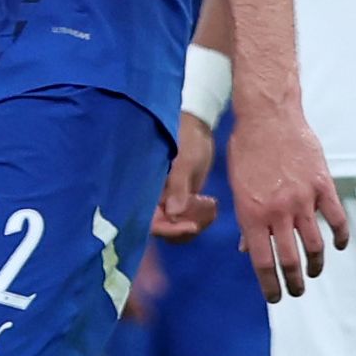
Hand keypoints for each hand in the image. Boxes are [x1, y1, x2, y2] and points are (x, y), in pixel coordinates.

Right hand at [155, 112, 218, 239]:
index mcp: (145, 187)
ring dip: (194, 224)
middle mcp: (151, 197)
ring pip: (175, 226)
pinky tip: (210, 204)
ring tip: (209, 206)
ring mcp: (165, 200)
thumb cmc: (186, 136)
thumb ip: (177, 185)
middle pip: (162, 228)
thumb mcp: (185, 159)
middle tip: (205, 215)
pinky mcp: (179, 199)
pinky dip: (200, 218)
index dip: (167, 229)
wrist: (197, 126)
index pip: (149, 221)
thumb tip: (173, 213)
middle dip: (184, 228)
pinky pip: (186, 219)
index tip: (191, 226)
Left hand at [228, 103, 348, 299]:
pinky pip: (337, 220)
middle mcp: (277, 211)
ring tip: (314, 271)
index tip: (275, 297)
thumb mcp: (237, 186)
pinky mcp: (323, 186)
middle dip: (293, 282)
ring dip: (316, 264)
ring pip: (315, 245)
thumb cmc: (246, 149)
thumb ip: (246, 219)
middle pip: (289, 259)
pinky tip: (337, 246)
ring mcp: (302, 199)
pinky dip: (340, 237)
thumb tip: (248, 250)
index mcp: (251, 213)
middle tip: (296, 291)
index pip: (261, 261)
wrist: (268, 117)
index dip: (269, 284)